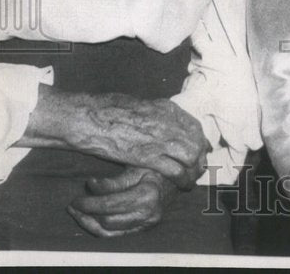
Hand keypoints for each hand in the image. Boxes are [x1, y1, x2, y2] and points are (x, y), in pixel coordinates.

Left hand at [67, 166, 176, 237]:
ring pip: (110, 233)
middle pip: (107, 221)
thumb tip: (91, 185)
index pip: (110, 205)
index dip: (89, 204)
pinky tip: (91, 220)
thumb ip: (113, 181)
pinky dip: (101, 230)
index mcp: (147, 195)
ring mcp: (147, 224)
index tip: (76, 199)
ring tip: (78, 213)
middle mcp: (149, 214)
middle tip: (73, 204)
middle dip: (86, 215)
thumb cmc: (157, 168)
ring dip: (90, 224)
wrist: (178, 178)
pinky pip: (117, 235)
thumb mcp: (136, 168)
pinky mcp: (143, 229)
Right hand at [71, 95, 208, 188]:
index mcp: (166, 108)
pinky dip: (182, 179)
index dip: (200, 140)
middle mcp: (167, 122)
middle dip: (200, 157)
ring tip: (190, 179)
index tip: (201, 150)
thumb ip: (155, 113)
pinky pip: (175, 170)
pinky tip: (181, 184)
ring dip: (194, 170)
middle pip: (197, 142)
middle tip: (198, 168)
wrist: (89, 118)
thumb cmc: (107, 110)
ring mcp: (159, 138)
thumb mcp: (139, 105)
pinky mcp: (148, 156)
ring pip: (191, 157)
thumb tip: (163, 120)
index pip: (195, 126)